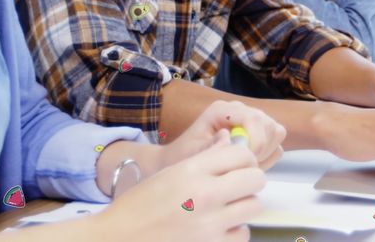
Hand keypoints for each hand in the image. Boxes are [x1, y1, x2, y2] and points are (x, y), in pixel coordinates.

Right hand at [96, 138, 264, 241]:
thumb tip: (230, 141)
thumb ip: (205, 157)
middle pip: (256, 178)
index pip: (242, 154)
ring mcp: (210, 223)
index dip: (244, 158)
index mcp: (192, 169)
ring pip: (254, 206)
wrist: (118, 237)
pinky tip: (220, 227)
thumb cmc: (140, 204)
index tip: (238, 165)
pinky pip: (242, 233)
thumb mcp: (171, 172)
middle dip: (250, 180)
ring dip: (244, 205)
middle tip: (237, 186)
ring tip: (228, 207)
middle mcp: (205, 194)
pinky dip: (235, 230)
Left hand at [160, 100, 285, 171]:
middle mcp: (239, 111)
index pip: (254, 118)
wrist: (181, 160)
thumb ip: (210, 146)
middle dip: (261, 149)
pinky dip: (267, 158)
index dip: (257, 140)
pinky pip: (275, 145)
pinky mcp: (258, 134)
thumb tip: (229, 137)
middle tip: (244, 166)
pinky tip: (248, 166)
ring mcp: (251, 122)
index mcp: (222, 110)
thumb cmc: (183, 156)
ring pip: (276, 133)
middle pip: (269, 125)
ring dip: (265, 153)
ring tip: (245, 166)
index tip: (248, 161)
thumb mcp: (191, 153)